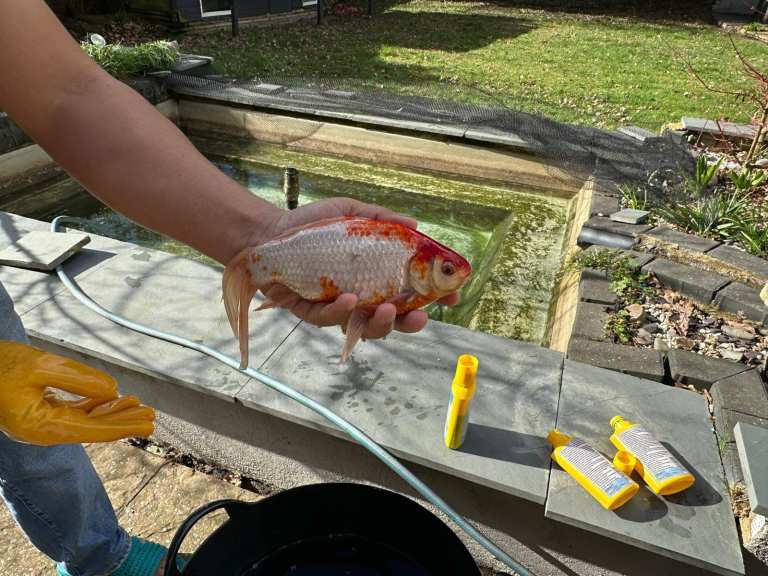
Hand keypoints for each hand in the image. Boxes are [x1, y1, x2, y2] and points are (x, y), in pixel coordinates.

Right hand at [0, 342, 153, 445]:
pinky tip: (113, 400)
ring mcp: (41, 423)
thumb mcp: (40, 366)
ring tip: (139, 406)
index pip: (92, 429)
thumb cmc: (0, 366)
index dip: (123, 426)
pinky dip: (95, 406)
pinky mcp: (40, 413)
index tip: (147, 424)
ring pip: (85, 420)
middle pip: (92, 428)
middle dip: (123, 422)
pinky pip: (73, 412)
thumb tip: (113, 390)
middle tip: (152, 419)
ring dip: (112, 413)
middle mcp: (43, 430)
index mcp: (41, 425)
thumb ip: (77, 379)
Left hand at [253, 198, 459, 339]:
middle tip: (421, 317)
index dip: (433, 297)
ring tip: (388, 311)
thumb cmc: (313, 226)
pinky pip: (329, 319)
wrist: (269, 234)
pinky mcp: (311, 311)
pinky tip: (350, 299)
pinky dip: (341, 311)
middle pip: (392, 320)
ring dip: (380, 324)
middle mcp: (361, 297)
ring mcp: (337, 307)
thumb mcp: (351, 213)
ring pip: (364, 328)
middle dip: (410, 323)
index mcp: (376, 277)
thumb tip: (415, 224)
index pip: (411, 292)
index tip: (453, 296)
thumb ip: (381, 219)